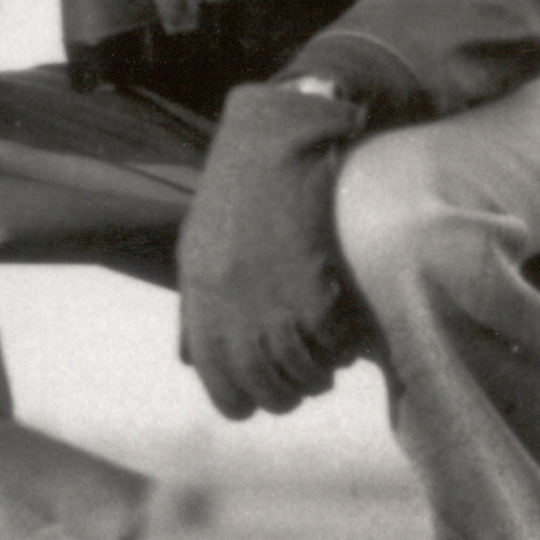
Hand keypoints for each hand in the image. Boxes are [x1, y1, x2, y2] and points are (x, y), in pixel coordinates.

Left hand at [177, 82, 370, 418]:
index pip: (221, 384)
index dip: (245, 400)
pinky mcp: (314, 285)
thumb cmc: (239, 191)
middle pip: (267, 387)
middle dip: (290, 392)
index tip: (263, 397)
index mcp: (201, 299)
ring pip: (304, 372)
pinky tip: (348, 332)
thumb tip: (191, 359)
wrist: (278, 139)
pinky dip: (345, 346)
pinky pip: (334, 343)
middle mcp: (232, 308)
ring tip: (330, 363)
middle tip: (307, 382)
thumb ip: (196, 304)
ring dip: (321, 374)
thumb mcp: (199, 246)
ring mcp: (273, 299)